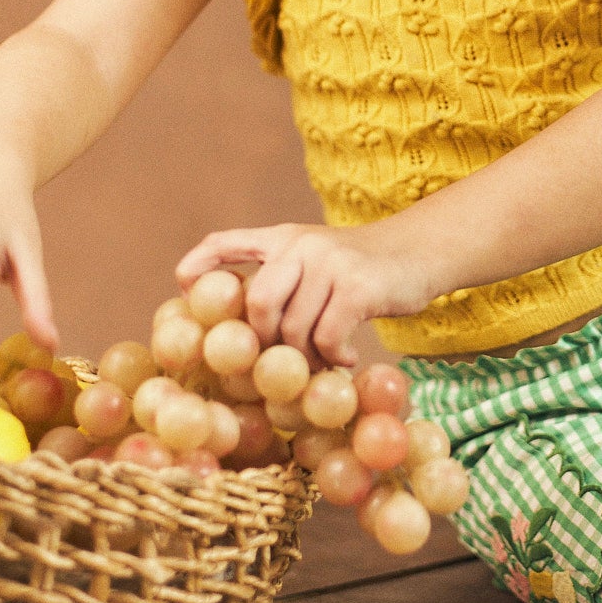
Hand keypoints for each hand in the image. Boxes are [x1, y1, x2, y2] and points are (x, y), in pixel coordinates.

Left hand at [175, 221, 434, 366]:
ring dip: (304, 358)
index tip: (181, 290)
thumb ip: (283, 280)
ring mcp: (329, 263)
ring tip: (320, 365)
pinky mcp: (357, 286)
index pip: (225, 242)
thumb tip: (243, 335)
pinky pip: (327, 337)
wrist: (420, 251)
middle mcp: (300, 244)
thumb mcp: (317, 260)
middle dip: (263, 341)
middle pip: (257, 300)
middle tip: (279, 361)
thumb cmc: (363, 269)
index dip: (198, 266)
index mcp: (283, 237)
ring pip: (293, 327)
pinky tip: (345, 360)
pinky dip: (332, 358)